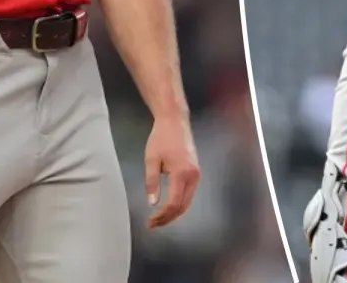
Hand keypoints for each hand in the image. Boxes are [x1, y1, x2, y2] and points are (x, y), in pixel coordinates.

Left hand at [143, 114, 200, 228]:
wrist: (175, 121)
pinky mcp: (196, 171)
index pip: (173, 203)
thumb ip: (152, 182)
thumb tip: (152, 203)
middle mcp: (193, 176)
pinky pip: (189, 194)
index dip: (162, 216)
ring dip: (174, 212)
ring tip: (159, 218)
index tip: (150, 222)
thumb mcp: (151, 160)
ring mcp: (196, 174)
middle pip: (183, 206)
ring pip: (187, 202)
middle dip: (168, 218)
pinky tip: (168, 206)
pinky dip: (180, 203)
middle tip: (153, 224)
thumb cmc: (161, 138)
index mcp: (181, 173)